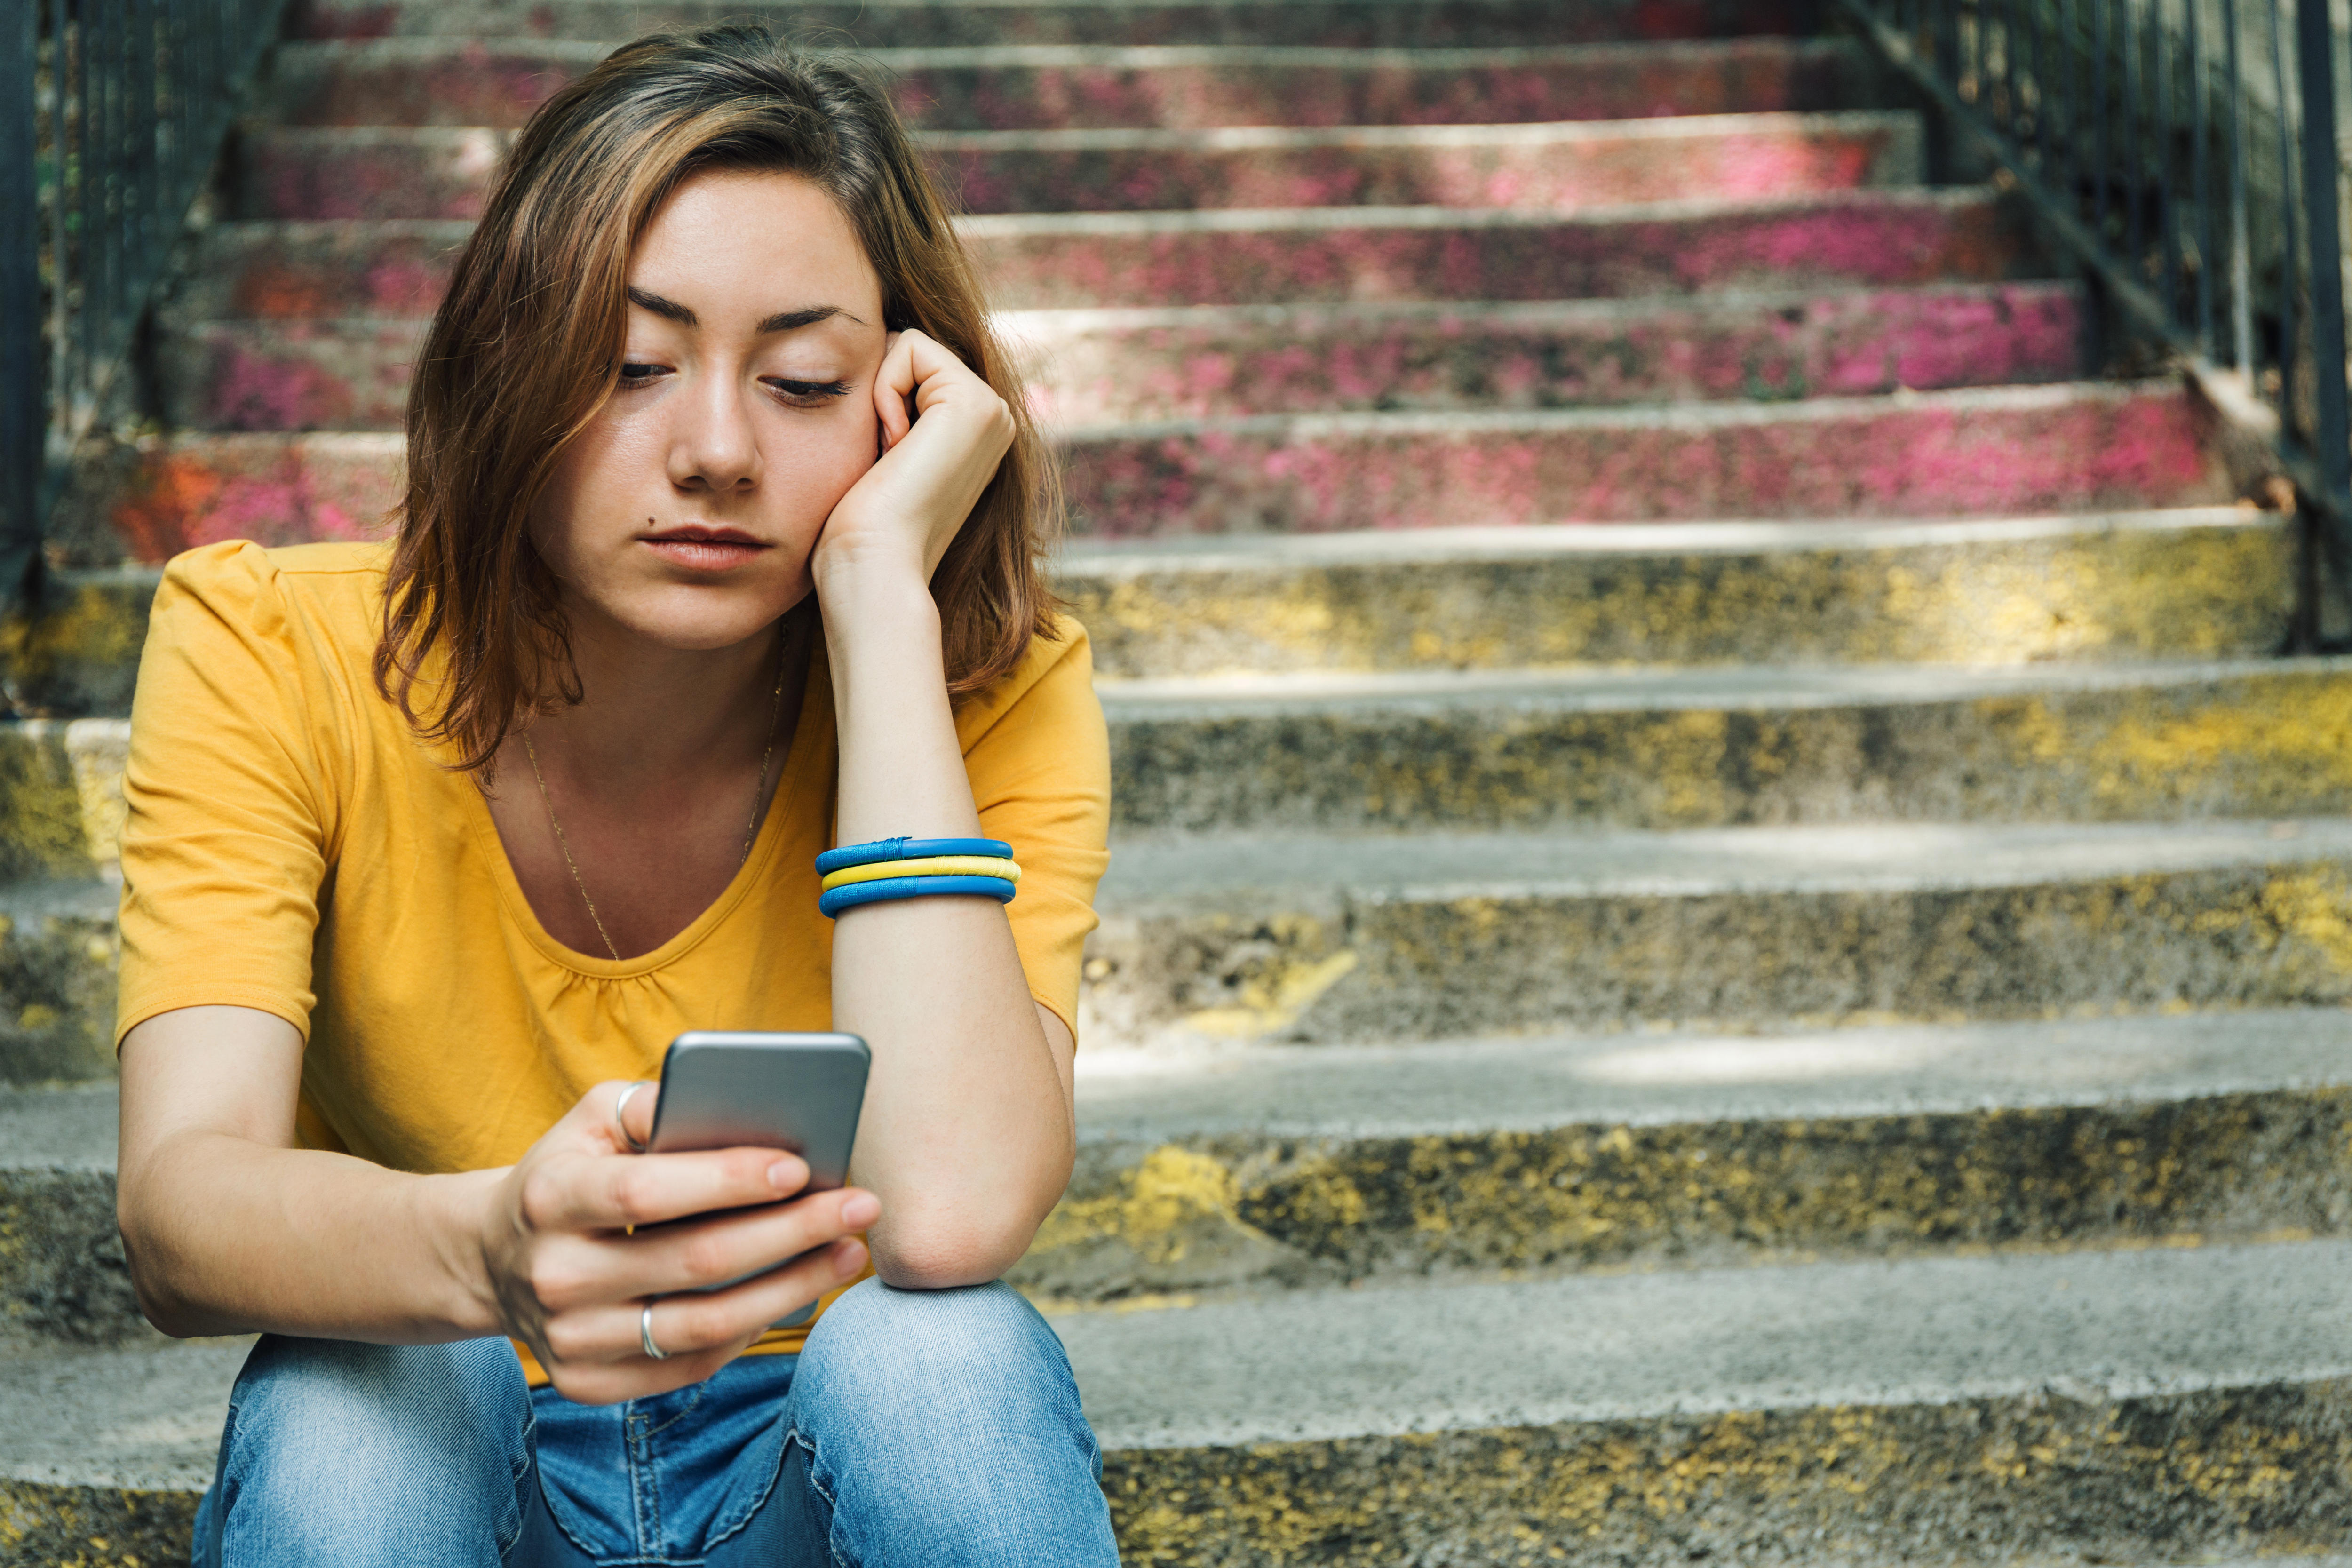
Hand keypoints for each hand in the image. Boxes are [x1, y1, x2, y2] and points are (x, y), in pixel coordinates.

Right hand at [474, 1080, 875, 1403]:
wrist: (496, 1257)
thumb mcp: (594, 1118)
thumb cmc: (571, 1170)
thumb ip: (656, 1103)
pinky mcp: (588, 1382)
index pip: (647, 1192)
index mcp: (551, 1197)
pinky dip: (752, 1331)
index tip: (800, 1166)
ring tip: (848, 1252)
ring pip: (704, 1324)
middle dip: (792, 1232)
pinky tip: (796, 1293)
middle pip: (695, 1262)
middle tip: (860, 1205)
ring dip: (791, 1288)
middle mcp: (555, 1275)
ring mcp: (569, 1339)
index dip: (728, 1180)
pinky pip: (690, 1364)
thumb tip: (736, 1100)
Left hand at [811, 329, 1014, 593]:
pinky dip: (883, 391)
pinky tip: (893, 446)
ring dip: (881, 397)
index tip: (885, 460)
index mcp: (978, 432)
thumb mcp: (886, 453)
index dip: (880, 400)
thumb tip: (880, 356)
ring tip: (891, 456)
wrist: (874, 565)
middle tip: (887, 459)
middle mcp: (995, 419)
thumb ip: (900, 408)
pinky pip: (909, 347)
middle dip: (882, 394)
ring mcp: (992, 411)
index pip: (913, 368)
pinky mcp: (974, 403)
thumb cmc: (863, 526)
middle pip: (912, 353)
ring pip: (910, 347)